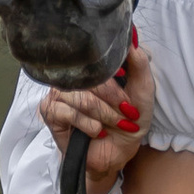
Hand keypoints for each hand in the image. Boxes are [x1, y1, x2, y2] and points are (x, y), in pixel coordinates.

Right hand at [38, 37, 152, 193]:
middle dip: (114, 100)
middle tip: (127, 113)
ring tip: (114, 125)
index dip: (117, 76)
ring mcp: (58, 93)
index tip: (129, 89)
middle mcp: (73, 76)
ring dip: (104, 115)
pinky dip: (87, 124)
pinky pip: (67, 112)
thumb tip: (132, 38)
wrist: (116, 156)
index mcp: (92, 68)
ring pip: (80, 97)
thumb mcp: (143, 93)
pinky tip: (96, 132)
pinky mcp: (50, 112)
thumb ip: (139, 64)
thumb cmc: (127, 123)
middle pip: (90, 79)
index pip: (98, 58)